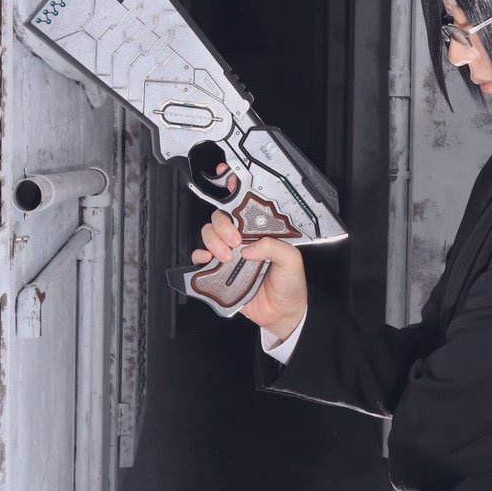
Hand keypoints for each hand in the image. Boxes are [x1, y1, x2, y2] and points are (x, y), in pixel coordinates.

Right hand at [191, 165, 307, 339]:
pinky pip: (201, 258)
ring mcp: (230, 254)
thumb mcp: (291, 260)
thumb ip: (273, 247)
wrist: (282, 313)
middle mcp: (243, 239)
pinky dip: (199, 256)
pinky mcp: (219, 271)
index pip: (245, 206)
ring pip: (209, 234)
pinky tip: (208, 260)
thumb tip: (249, 247)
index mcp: (260, 232)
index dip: (234, 189)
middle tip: (234, 241)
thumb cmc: (290, 284)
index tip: (226, 176)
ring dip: (213, 240)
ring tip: (226, 256)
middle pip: (221, 218)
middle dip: (223, 225)